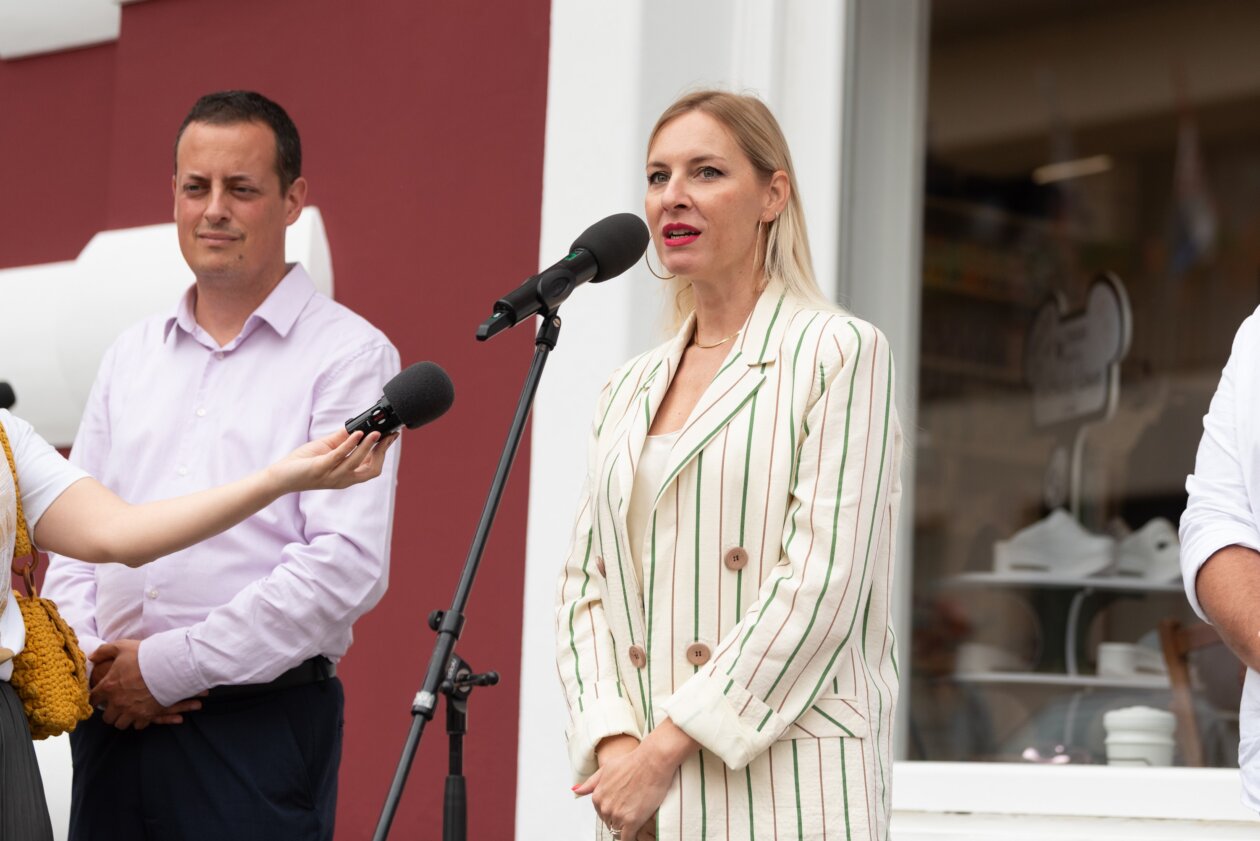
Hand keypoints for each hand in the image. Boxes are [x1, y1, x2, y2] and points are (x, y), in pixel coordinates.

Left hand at [89, 640, 201, 728]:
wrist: (170, 665)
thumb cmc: (144, 655)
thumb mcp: (122, 647)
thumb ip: (103, 651)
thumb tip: (92, 658)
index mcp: (108, 686)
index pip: (93, 699)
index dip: (94, 699)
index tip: (99, 698)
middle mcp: (117, 702)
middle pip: (107, 717)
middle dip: (110, 712)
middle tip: (116, 705)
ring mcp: (132, 710)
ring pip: (120, 724)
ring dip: (123, 718)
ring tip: (128, 711)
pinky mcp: (146, 715)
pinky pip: (138, 725)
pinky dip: (139, 721)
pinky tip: (141, 712)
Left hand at [268, 428, 397, 493]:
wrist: (281, 476)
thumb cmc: (302, 464)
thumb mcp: (327, 449)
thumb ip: (343, 440)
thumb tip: (358, 426)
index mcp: (347, 476)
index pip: (373, 466)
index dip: (384, 452)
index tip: (391, 436)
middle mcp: (343, 479)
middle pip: (372, 469)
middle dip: (382, 452)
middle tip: (387, 435)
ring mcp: (332, 476)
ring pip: (358, 463)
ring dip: (368, 446)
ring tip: (375, 432)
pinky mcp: (320, 469)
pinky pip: (339, 456)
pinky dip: (350, 444)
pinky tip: (357, 433)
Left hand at [574, 737, 672, 838]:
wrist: (652, 761)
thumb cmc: (632, 762)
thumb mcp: (606, 769)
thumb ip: (590, 783)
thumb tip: (575, 790)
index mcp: (597, 796)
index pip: (602, 814)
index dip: (613, 811)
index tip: (623, 807)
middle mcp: (605, 807)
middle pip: (610, 822)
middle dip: (619, 818)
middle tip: (631, 809)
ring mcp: (618, 815)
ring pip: (618, 831)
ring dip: (626, 828)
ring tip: (636, 818)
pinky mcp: (632, 821)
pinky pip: (627, 838)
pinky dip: (630, 838)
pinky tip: (635, 833)